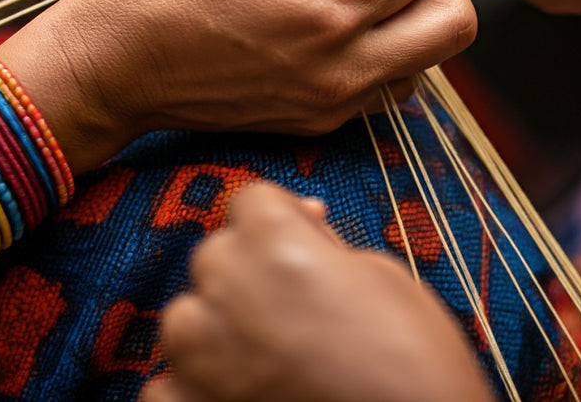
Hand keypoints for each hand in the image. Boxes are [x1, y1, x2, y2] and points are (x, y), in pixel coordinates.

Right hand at [0, 0, 475, 171]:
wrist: (101, 73)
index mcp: (327, 15)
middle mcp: (344, 71)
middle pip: (453, 23)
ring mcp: (332, 104)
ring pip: (428, 57)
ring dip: (411, 7)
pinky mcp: (315, 121)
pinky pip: (387, 81)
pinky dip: (384, 41)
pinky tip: (332, 8)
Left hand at [139, 183, 493, 401]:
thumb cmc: (414, 362)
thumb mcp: (381, 275)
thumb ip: (322, 244)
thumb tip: (302, 223)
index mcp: (275, 241)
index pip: (248, 199)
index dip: (277, 218)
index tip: (299, 236)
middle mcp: (227, 288)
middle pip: (214, 253)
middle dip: (247, 269)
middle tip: (295, 303)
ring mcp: (201, 357)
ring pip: (184, 317)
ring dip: (215, 326)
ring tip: (267, 353)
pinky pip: (167, 386)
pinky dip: (194, 388)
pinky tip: (239, 393)